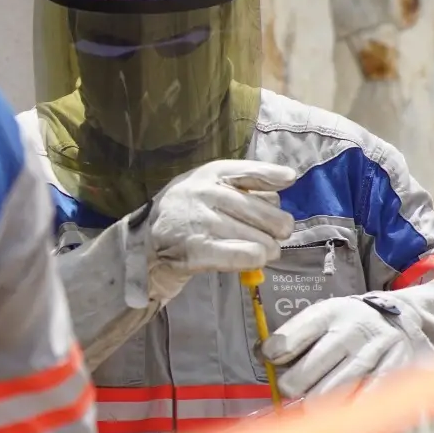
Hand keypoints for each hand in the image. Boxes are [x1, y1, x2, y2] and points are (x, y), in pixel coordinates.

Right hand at [147, 159, 297, 301]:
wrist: (144, 245)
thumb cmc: (186, 214)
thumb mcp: (207, 187)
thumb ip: (243, 183)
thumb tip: (284, 183)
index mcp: (209, 175)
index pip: (251, 172)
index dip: (273, 177)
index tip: (289, 180)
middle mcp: (205, 193)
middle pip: (268, 214)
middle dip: (278, 229)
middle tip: (272, 235)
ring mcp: (201, 222)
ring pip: (263, 240)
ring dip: (267, 249)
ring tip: (256, 249)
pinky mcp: (199, 251)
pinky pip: (248, 256)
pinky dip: (255, 260)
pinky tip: (250, 259)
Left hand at [265, 295, 421, 399]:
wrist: (401, 319)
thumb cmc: (349, 324)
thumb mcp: (321, 317)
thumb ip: (292, 337)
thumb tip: (262, 356)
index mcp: (328, 315)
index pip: (287, 341)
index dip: (272, 355)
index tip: (270, 359)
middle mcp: (351, 332)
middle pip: (305, 373)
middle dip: (291, 386)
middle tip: (293, 388)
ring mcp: (373, 353)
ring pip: (329, 393)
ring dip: (313, 404)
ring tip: (312, 402)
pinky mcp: (393, 373)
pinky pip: (359, 403)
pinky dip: (344, 412)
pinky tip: (338, 411)